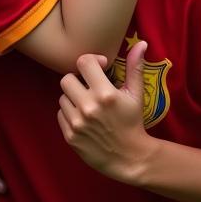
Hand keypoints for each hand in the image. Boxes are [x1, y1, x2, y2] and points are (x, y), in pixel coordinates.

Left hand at [57, 40, 151, 183]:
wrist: (130, 158)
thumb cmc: (133, 122)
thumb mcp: (136, 95)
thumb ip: (134, 68)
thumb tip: (140, 43)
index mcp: (105, 94)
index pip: (83, 62)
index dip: (91, 62)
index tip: (100, 69)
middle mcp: (88, 107)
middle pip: (67, 79)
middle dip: (78, 82)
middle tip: (90, 89)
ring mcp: (77, 123)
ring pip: (62, 97)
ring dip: (73, 99)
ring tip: (88, 106)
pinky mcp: (69, 136)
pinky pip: (60, 114)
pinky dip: (70, 114)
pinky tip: (84, 120)